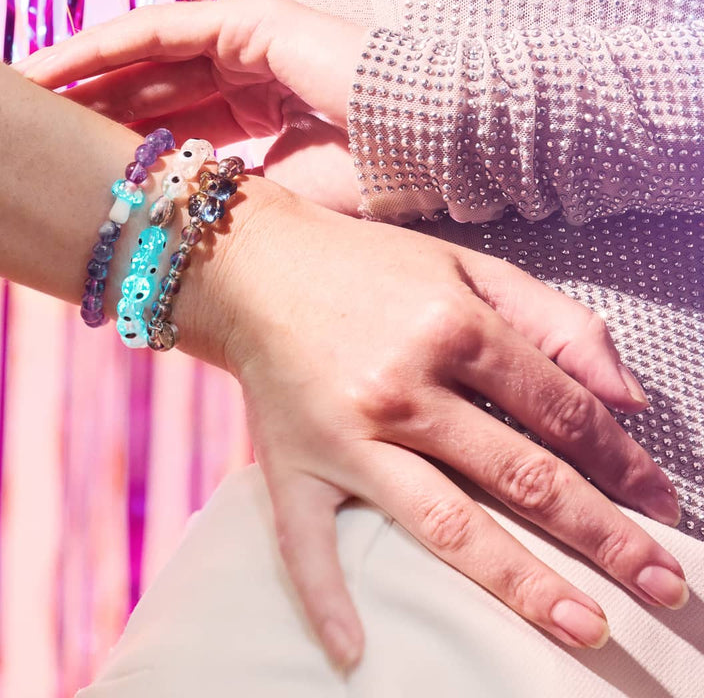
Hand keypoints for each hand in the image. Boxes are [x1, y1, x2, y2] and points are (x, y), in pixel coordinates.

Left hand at [14, 0, 364, 210]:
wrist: (423, 153)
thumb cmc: (364, 190)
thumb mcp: (275, 205)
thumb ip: (226, 208)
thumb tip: (174, 244)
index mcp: (262, 121)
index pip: (176, 134)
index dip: (123, 155)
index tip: (74, 181)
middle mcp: (249, 78)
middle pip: (152, 96)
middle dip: (89, 117)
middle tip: (27, 139)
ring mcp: (249, 44)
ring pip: (146, 59)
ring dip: (82, 77)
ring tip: (20, 96)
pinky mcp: (249, 21)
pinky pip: (161, 28)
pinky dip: (105, 45)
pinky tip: (50, 65)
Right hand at [182, 178, 685, 669]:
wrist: (257, 266)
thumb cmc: (368, 266)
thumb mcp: (468, 267)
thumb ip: (554, 320)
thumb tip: (629, 395)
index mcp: (453, 327)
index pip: (563, 411)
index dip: (624, 463)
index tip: (661, 505)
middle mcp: (404, 387)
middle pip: (523, 476)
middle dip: (605, 535)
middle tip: (666, 586)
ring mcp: (346, 435)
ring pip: (446, 522)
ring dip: (521, 582)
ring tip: (587, 628)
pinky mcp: (292, 464)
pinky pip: (308, 543)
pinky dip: (328, 600)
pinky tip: (357, 654)